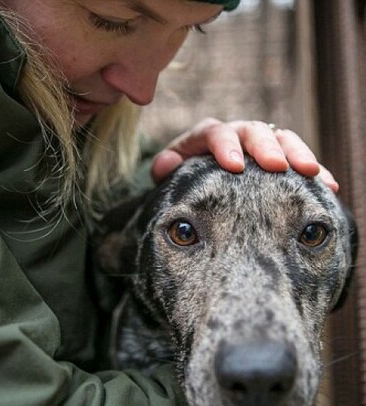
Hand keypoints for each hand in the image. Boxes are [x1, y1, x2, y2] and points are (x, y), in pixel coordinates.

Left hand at [151, 119, 338, 191]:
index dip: (225, 147)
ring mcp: (260, 143)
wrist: (202, 171)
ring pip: (282, 139)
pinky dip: (314, 170)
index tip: (234, 166)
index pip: (216, 133)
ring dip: (298, 154)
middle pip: (253, 131)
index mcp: (208, 135)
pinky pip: (299, 158)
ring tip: (312, 173)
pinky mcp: (278, 156)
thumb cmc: (186, 172)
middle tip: (277, 166)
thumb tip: (163, 166)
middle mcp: (237, 134)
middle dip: (266, 148)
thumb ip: (166, 166)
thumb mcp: (171, 169)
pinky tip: (329, 185)